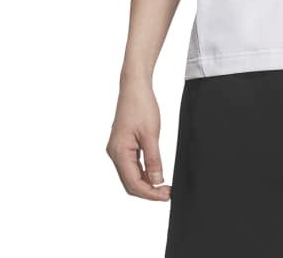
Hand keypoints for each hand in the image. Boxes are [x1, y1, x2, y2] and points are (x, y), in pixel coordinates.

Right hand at [106, 77, 170, 200]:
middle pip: (130, 182)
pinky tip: (156, 173)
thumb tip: (157, 181)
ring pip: (130, 175)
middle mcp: (115, 153)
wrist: (134, 86)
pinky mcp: (123, 145)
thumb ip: (154, 159)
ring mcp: (118, 149)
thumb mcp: (151, 134)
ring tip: (164, 186)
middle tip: (167, 193)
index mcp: (118, 152)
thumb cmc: (141, 105)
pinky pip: (132, 165)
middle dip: (148, 190)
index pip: (133, 183)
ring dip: (146, 182)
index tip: (166, 196)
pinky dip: (143, 172)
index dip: (150, 193)